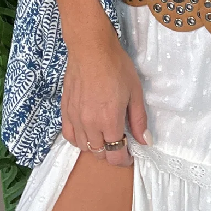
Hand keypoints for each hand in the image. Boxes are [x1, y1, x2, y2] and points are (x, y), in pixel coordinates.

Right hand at [61, 25, 149, 166]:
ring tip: (104, 137)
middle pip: (99, 153)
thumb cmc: (116, 67)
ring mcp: (75, 118)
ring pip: (83, 147)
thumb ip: (139, 120)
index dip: (123, 160)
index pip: (115, 154)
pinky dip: (78, 139)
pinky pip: (68, 135)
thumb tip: (146, 141)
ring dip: (95, 147)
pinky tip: (86, 132)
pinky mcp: (65, 110)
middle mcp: (90, 124)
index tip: (129, 157)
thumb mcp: (135, 93)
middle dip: (111, 153)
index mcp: (110, 121)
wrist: (91, 49)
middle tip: (119, 144)